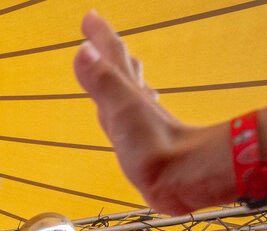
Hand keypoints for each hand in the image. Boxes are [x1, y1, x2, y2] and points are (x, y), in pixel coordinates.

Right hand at [73, 11, 203, 213]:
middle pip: (123, 70)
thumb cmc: (153, 148)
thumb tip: (82, 50)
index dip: (101, 37)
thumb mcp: (122, 110)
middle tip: (99, 36)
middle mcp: (136, 104)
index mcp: (127, 93)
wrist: (184, 178)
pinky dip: (131, 105)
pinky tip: (136, 112)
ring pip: (132, 90)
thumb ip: (102, 81)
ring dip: (123, 76)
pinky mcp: (146, 144)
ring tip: (120, 68)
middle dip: (110, 52)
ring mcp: (142, 123)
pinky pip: (134, 116)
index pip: (113, 57)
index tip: (90, 16)